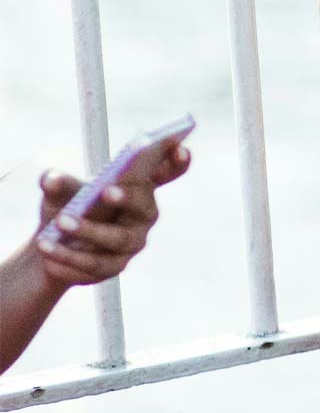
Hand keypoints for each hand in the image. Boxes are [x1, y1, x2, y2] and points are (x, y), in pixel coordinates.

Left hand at [29, 145, 190, 288]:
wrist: (49, 245)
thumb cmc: (66, 207)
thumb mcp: (58, 191)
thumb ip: (57, 182)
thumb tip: (51, 179)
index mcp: (138, 187)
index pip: (166, 172)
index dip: (176, 160)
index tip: (178, 145)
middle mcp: (143, 214)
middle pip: (144, 207)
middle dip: (128, 198)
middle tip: (106, 190)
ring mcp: (133, 243)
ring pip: (117, 238)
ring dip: (89, 230)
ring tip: (58, 223)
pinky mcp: (115, 266)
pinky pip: (96, 264)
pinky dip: (70, 256)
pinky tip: (48, 250)